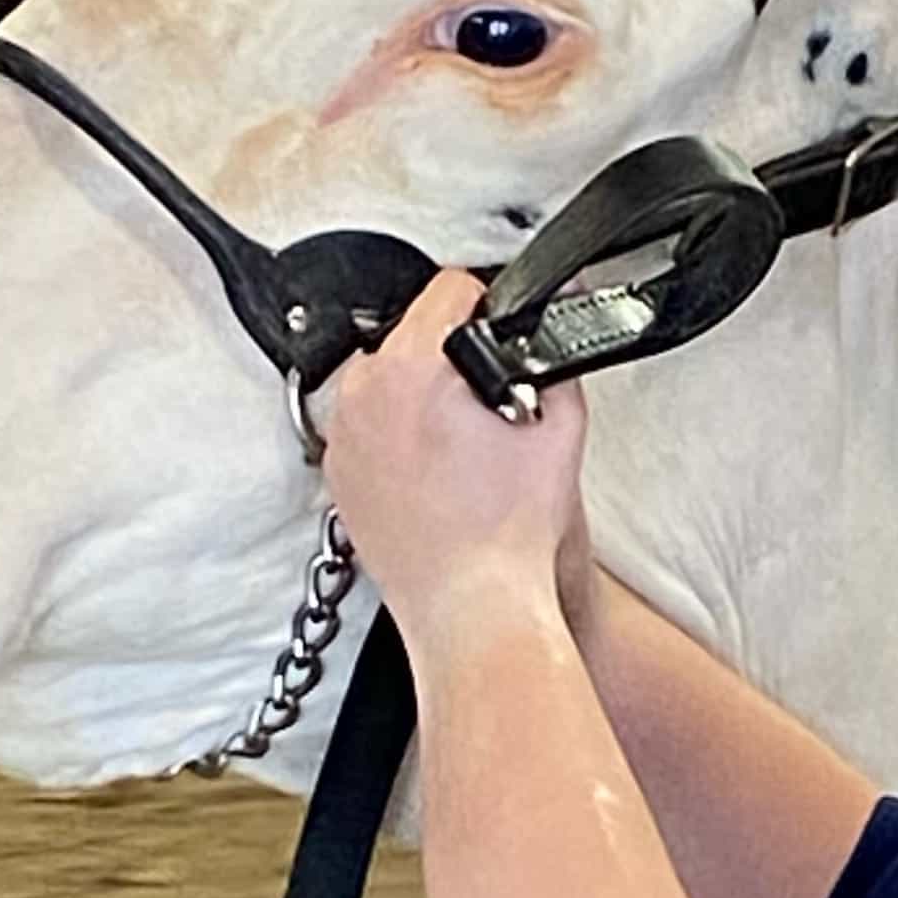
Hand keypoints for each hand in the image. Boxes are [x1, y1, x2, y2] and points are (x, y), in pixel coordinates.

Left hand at [322, 266, 589, 632]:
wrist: (472, 607)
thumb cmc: (506, 535)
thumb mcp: (559, 426)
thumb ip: (555, 358)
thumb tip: (552, 334)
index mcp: (410, 368)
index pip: (448, 291)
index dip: (487, 306)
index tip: (498, 331)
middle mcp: (363, 395)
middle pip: (411, 336)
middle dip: (449, 359)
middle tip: (485, 407)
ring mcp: (343, 437)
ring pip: (386, 383)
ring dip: (419, 398)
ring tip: (459, 446)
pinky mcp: (338, 474)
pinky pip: (368, 429)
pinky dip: (396, 439)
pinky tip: (433, 473)